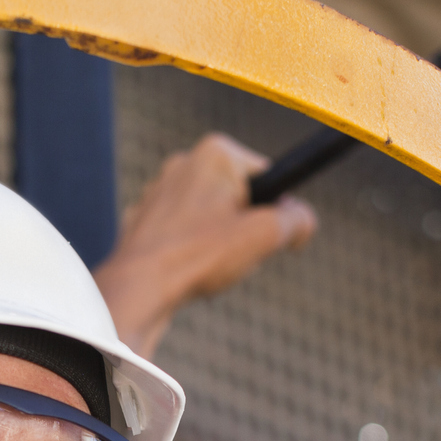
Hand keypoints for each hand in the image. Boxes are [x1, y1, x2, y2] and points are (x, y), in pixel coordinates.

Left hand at [93, 132, 317, 359]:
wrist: (137, 288)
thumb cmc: (197, 256)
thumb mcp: (264, 236)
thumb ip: (296, 221)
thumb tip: (303, 221)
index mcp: (216, 153)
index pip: (268, 178)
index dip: (276, 212)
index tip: (269, 238)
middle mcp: (184, 162)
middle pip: (239, 200)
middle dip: (244, 230)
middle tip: (234, 255)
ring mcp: (159, 191)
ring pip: (211, 220)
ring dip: (218, 245)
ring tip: (206, 266)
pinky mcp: (144, 219)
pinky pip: (183, 237)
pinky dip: (190, 254)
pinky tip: (183, 272)